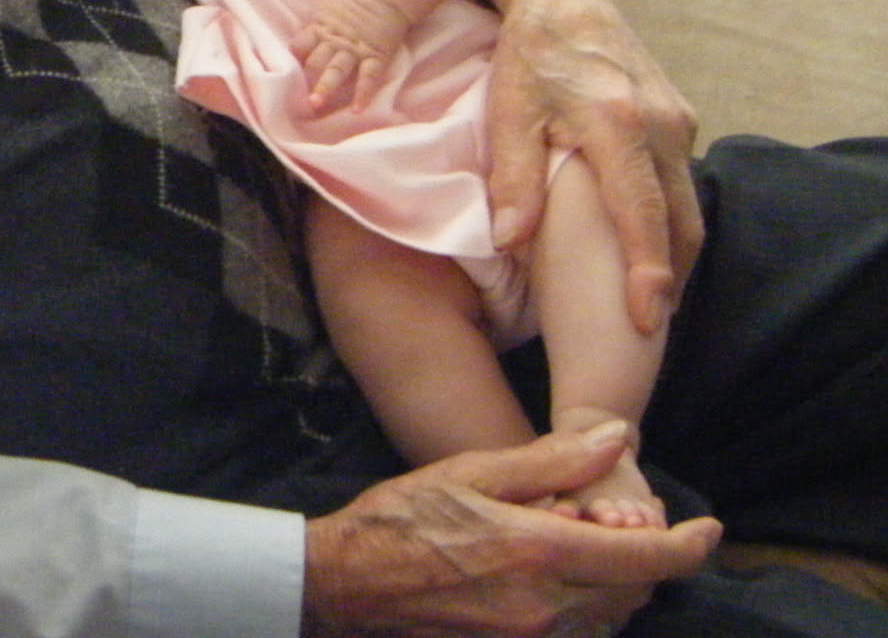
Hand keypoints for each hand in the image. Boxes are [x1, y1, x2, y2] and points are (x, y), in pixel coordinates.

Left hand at [294, 0, 409, 112]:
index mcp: (319, 27)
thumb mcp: (325, 7)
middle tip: (296, 98)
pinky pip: (369, 77)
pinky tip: (357, 109)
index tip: (286, 74)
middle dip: (305, 78)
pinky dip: (364, 94)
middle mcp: (335, 40)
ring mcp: (356, 49)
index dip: (293, 59)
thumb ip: (313, 24)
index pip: (300, 45)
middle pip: (316, 61)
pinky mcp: (376, 55)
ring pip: (337, 70)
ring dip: (326, 87)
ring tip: (316, 104)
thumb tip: (298, 41)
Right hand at [302, 425, 720, 636]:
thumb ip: (550, 462)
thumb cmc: (402, 518)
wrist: (348, 583)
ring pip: (610, 616)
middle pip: (634, 591)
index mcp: (538, 553)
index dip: (688, 546)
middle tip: (618, 518)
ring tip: (578, 541)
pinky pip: (576, 633)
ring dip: (614, 581)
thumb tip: (617, 439)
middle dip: (644, 556)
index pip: (645, 560)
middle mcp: (545, 608)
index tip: (709, 528)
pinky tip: (554, 575)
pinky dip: (585, 604)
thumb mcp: (472, 472)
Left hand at [474, 0, 700, 333]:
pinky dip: (670, 222)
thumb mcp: (508, 107)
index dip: (648, 273)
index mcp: (618, 122)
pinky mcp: (678, 115)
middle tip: (648, 331)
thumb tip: (511, 241)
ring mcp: (677, 118)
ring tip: (647, 303)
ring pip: (687, 205)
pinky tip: (646, 251)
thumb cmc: (527, 50)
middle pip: (680, 220)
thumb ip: (513, 174)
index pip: (643, 214)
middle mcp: (661, 122)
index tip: (645, 321)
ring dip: (673, 255)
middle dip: (669, 280)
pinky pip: (681, 183)